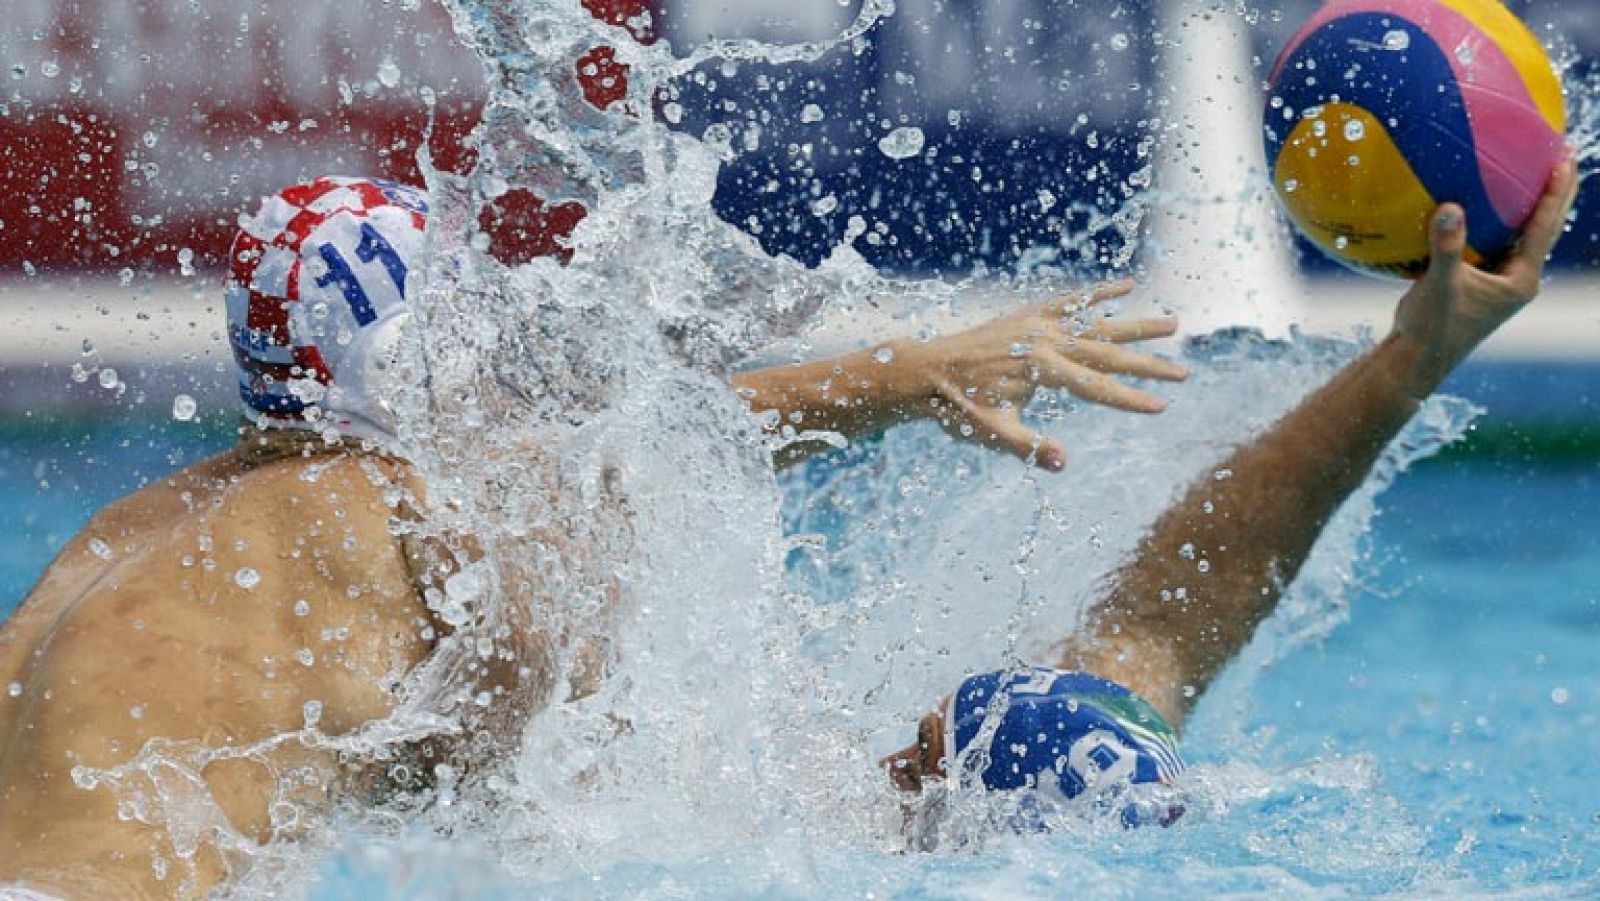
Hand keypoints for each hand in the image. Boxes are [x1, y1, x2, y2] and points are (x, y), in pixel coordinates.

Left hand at [885, 279, 1187, 470]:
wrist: (926, 370)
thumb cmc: (959, 407)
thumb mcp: (993, 433)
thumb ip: (1030, 447)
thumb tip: (1064, 463)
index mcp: (1040, 369)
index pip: (1098, 388)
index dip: (1131, 399)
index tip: (1163, 406)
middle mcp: (1045, 340)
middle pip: (1108, 354)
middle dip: (1149, 365)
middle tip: (1185, 372)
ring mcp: (1038, 324)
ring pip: (1098, 323)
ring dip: (1137, 325)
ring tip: (1175, 324)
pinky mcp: (1030, 314)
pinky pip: (1071, 300)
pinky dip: (1099, 293)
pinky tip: (1128, 286)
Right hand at [1392, 157, 1579, 397]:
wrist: (1415, 362)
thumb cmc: (1430, 328)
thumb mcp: (1438, 285)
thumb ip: (1446, 247)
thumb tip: (1450, 207)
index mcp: (1519, 281)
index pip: (1544, 228)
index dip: (1555, 193)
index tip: (1563, 159)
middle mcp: (1516, 280)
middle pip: (1545, 228)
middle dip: (1556, 193)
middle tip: (1562, 155)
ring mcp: (1499, 283)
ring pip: (1522, 236)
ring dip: (1529, 205)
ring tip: (1532, 173)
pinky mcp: (1479, 284)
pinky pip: (1495, 243)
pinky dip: (1496, 221)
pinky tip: (1482, 204)